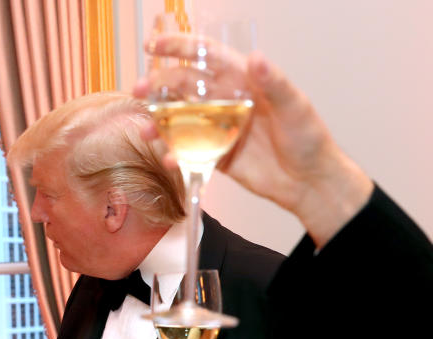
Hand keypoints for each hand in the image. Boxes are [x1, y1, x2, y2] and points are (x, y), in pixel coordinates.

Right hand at [134, 37, 372, 247]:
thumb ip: (274, 83)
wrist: (308, 182)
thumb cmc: (309, 139)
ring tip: (146, 130)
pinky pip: (187, 151)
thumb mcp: (295, 106)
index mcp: (244, 81)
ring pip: (180, 119)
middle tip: (139, 90)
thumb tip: (256, 58)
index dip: (182, 48)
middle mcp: (226, 101)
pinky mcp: (215, 154)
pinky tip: (168, 159)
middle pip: (185, 86)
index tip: (156, 46)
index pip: (208, 56)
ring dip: (159, 122)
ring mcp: (218, 128)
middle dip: (159, 86)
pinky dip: (174, 155)